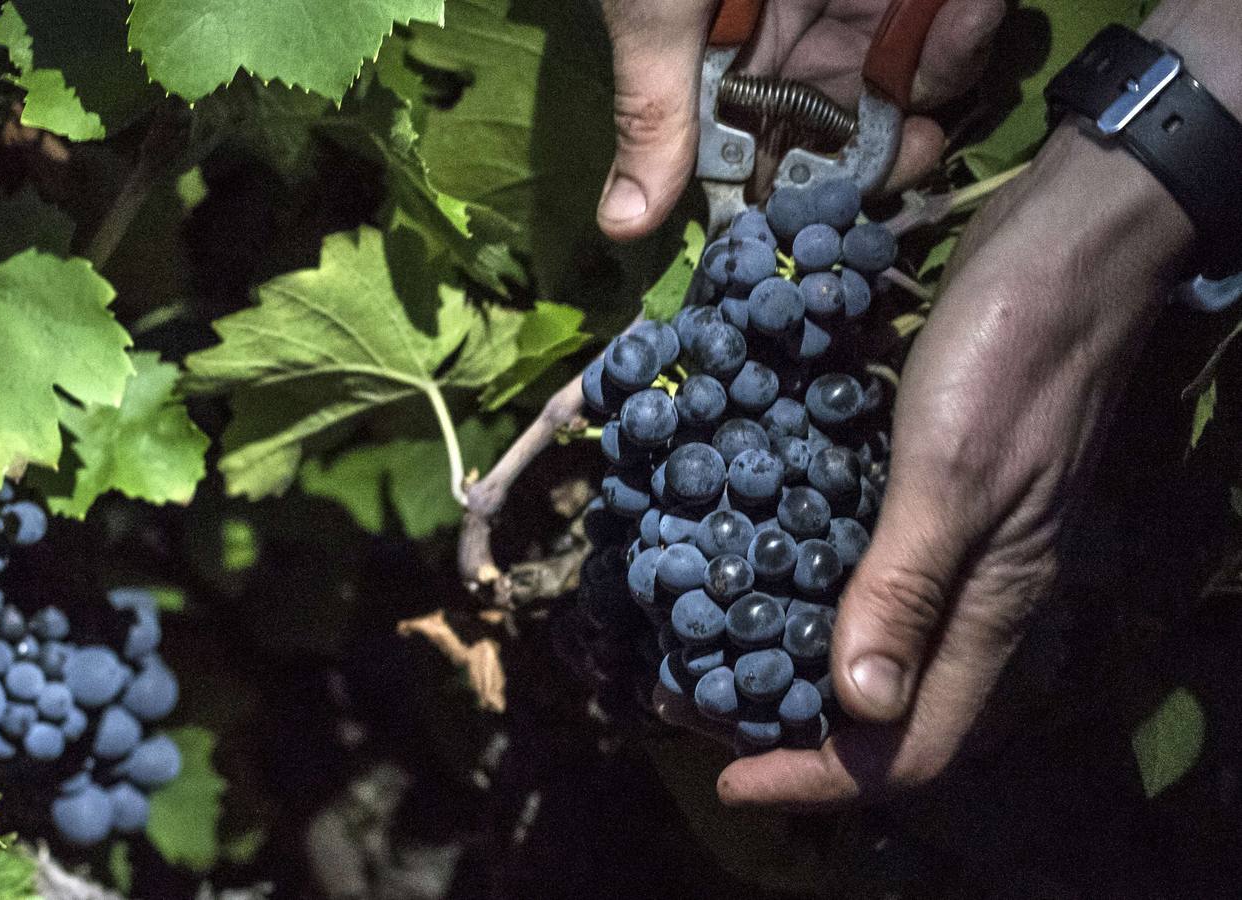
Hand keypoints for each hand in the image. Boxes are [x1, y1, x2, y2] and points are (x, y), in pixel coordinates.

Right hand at [597, 0, 1003, 238]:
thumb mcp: (655, 7)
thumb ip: (652, 109)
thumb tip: (619, 226)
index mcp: (726, 56)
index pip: (769, 149)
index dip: (807, 188)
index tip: (842, 207)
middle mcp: (794, 32)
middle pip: (854, 123)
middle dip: (890, 144)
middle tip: (914, 147)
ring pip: (914, 74)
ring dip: (940, 72)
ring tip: (949, 34)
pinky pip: (953, 18)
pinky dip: (967, 24)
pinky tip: (966, 8)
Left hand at [713, 124, 1193, 807]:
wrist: (1063, 251)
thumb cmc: (1012, 358)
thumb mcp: (953, 474)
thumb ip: (907, 587)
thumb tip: (856, 707)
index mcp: (989, 611)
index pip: (907, 747)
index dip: (817, 780)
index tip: (724, 780)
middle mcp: (968, 595)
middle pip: (877, 707)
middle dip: (782, 724)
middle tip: (683, 701)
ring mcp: (946, 542)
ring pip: (861, 639)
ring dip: (779, 655)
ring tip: (692, 642)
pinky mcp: (921, 490)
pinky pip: (853, 566)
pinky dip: (790, 582)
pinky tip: (735, 557)